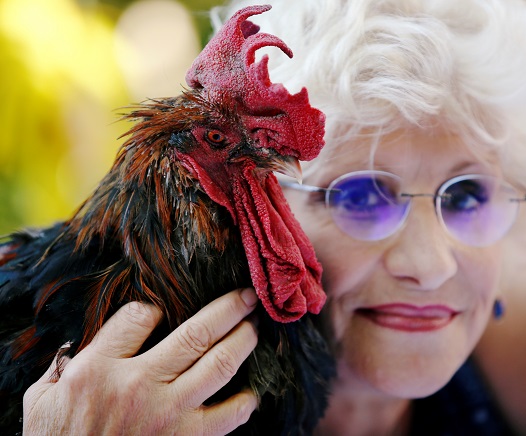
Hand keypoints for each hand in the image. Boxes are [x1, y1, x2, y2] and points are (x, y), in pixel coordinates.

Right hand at [22, 288, 259, 434]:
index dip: (155, 307)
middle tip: (246, 296)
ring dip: (243, 342)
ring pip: (219, 365)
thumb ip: (66, 364)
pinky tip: (251, 393)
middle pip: (196, 333)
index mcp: (99, 369)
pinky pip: (227, 418)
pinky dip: (245, 403)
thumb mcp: (43, 398)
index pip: (140, 315)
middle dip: (229, 308)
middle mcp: (139, 386)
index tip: (162, 310)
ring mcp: (168, 414)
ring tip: (253, 328)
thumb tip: (86, 342)